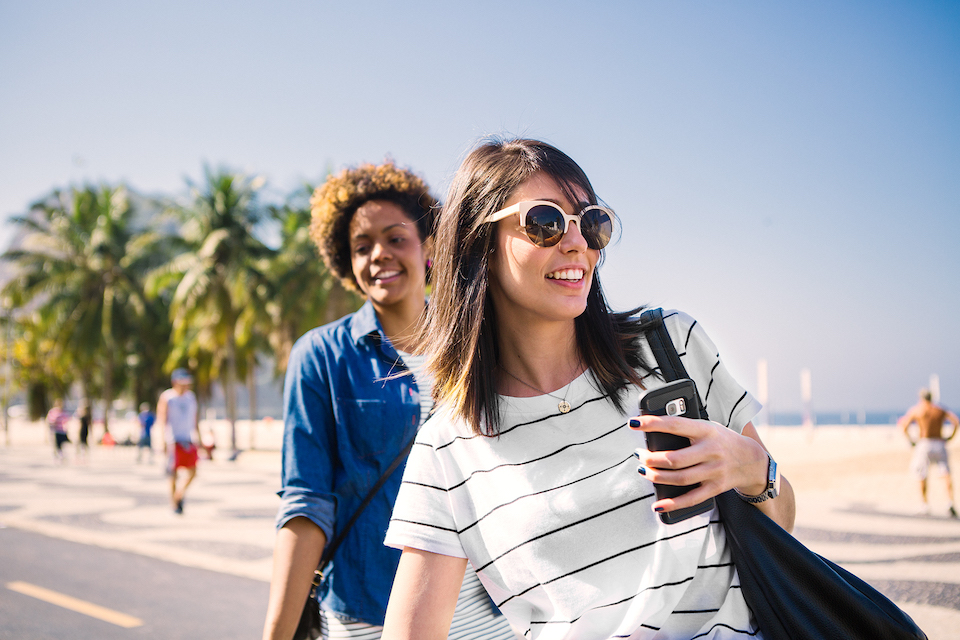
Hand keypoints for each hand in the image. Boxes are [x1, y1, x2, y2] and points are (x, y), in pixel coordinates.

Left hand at [629, 414, 768, 513]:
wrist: (753, 460)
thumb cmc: (722, 440)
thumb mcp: (708, 427)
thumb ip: (685, 429)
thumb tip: (653, 432)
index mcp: (707, 430)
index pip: (675, 425)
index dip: (652, 424)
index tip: (633, 423)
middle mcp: (711, 450)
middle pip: (675, 458)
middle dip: (651, 458)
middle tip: (639, 455)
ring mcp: (714, 471)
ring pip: (680, 478)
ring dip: (656, 477)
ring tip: (643, 471)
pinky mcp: (716, 488)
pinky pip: (691, 499)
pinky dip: (673, 504)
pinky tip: (657, 505)